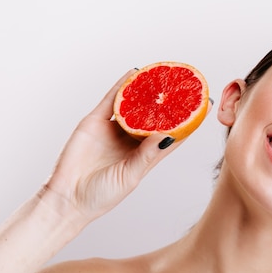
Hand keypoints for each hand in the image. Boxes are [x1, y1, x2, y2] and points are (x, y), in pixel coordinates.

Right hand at [41, 70, 209, 225]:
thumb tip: (168, 135)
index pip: (172, 134)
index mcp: (146, 155)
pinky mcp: (94, 123)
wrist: (68, 198)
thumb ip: (147, 155)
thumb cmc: (102, 195)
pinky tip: (134, 74)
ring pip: (134, 105)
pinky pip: (110, 100)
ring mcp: (113, 130)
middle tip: (185, 84)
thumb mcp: (130, 175)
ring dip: (146, 90)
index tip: (203, 106)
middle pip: (155, 116)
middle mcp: (132, 140)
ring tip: (162, 74)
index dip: (188, 121)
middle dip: (169, 102)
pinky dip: (122, 86)